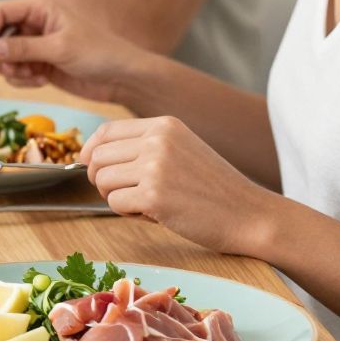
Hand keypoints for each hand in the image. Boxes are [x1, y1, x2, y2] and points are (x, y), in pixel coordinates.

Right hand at [0, 0, 147, 104]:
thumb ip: (23, 49)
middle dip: (0, 57)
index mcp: (39, 7)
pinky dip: (22, 80)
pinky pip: (14, 71)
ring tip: (35, 76)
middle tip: (12, 71)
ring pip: (2, 57)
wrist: (121, 77)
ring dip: (13, 71)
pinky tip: (42, 80)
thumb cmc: (99, 53)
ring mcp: (34, 43)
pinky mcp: (36, 62)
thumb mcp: (60, 49)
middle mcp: (33, 22)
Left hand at [80, 117, 270, 256]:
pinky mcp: (153, 195)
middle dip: (101, 180)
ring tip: (145, 203)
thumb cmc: (213, 189)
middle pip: (97, 158)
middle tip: (125, 193)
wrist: (250, 215)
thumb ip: (143, 146)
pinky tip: (155, 214)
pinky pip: (114, 203)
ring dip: (116, 197)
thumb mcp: (181, 150)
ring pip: (102, 181)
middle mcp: (157, 141)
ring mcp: (155, 167)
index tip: (90, 166)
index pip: (105, 131)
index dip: (90, 150)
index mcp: (164, 125)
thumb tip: (91, 155)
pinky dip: (128, 213)